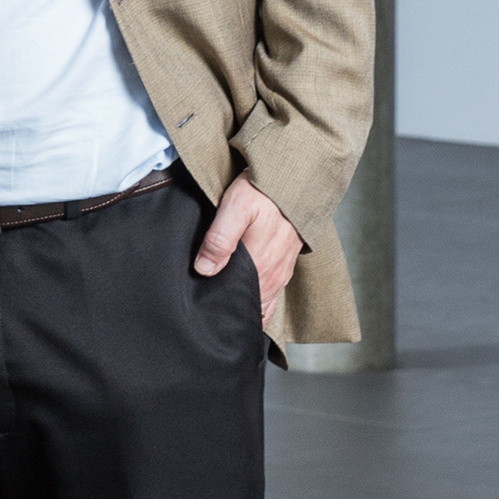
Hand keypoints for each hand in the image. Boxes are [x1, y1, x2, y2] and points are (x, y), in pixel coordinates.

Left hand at [196, 173, 302, 326]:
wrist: (294, 178)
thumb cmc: (262, 192)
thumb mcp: (235, 208)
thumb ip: (220, 239)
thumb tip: (203, 270)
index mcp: (261, 265)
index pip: (240, 301)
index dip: (222, 310)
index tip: (203, 317)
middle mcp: (274, 274)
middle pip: (251, 305)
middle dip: (232, 314)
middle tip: (208, 320)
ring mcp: (281, 270)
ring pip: (263, 302)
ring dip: (247, 310)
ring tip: (225, 317)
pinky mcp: (284, 263)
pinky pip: (272, 292)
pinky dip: (260, 302)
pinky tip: (245, 303)